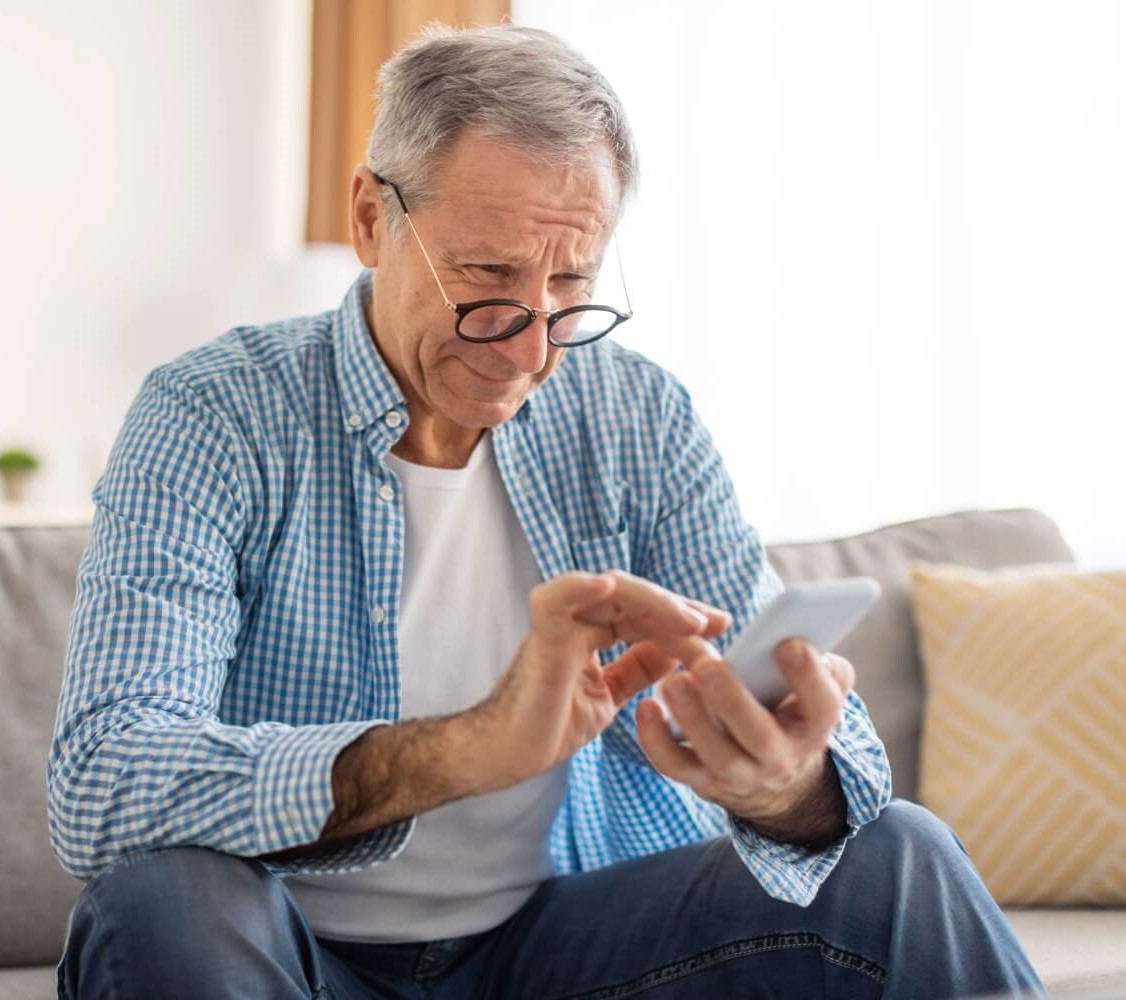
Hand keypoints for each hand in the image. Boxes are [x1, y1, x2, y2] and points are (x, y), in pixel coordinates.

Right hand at [472, 570, 730, 791]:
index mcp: (591, 629)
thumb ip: (638, 668)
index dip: (682, 616)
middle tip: (713, 624)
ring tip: (689, 620)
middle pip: (633, 596)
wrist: (509, 754)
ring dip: (653, 602)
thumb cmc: (551, 723)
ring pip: (610, 591)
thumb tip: (676, 652)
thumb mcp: (610, 694)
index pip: (643, 610)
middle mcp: (576, 618)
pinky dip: (579, 586)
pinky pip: (556, 600)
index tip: (720, 626)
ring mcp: (558, 623)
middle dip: (677, 608)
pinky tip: (608, 586)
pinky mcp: (540, 637)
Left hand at [636, 638, 854, 832]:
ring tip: (673, 682)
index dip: (808, 676)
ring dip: (692, 717)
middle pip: (760, 736)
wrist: (774, 778)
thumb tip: (803, 633)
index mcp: (813, 726)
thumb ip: (819, 664)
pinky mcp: (703, 780)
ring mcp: (740, 774)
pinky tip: (647, 708)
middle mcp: (780, 757)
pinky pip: (676, 765)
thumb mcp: (813, 691)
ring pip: (716, 753)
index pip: (822, 705)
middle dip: (733, 699)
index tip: (788, 644)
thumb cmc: (787, 711)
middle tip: (708, 665)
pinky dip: (657, 740)